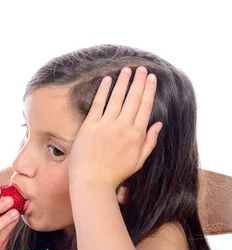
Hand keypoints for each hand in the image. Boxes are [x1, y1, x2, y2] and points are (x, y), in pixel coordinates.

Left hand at [68, 66, 161, 190]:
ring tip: (127, 69)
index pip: (145, 106)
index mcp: (137, 135)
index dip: (149, 90)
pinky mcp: (90, 125)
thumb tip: (158, 124)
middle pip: (133, 98)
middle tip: (141, 68)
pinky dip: (104, 90)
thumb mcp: (138, 160)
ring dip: (123, 81)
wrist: (92, 181)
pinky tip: (108, 79)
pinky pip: (98, 103)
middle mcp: (123, 127)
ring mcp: (106, 125)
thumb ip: (150, 141)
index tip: (152, 78)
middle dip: (139, 81)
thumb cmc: (115, 173)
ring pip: (117, 97)